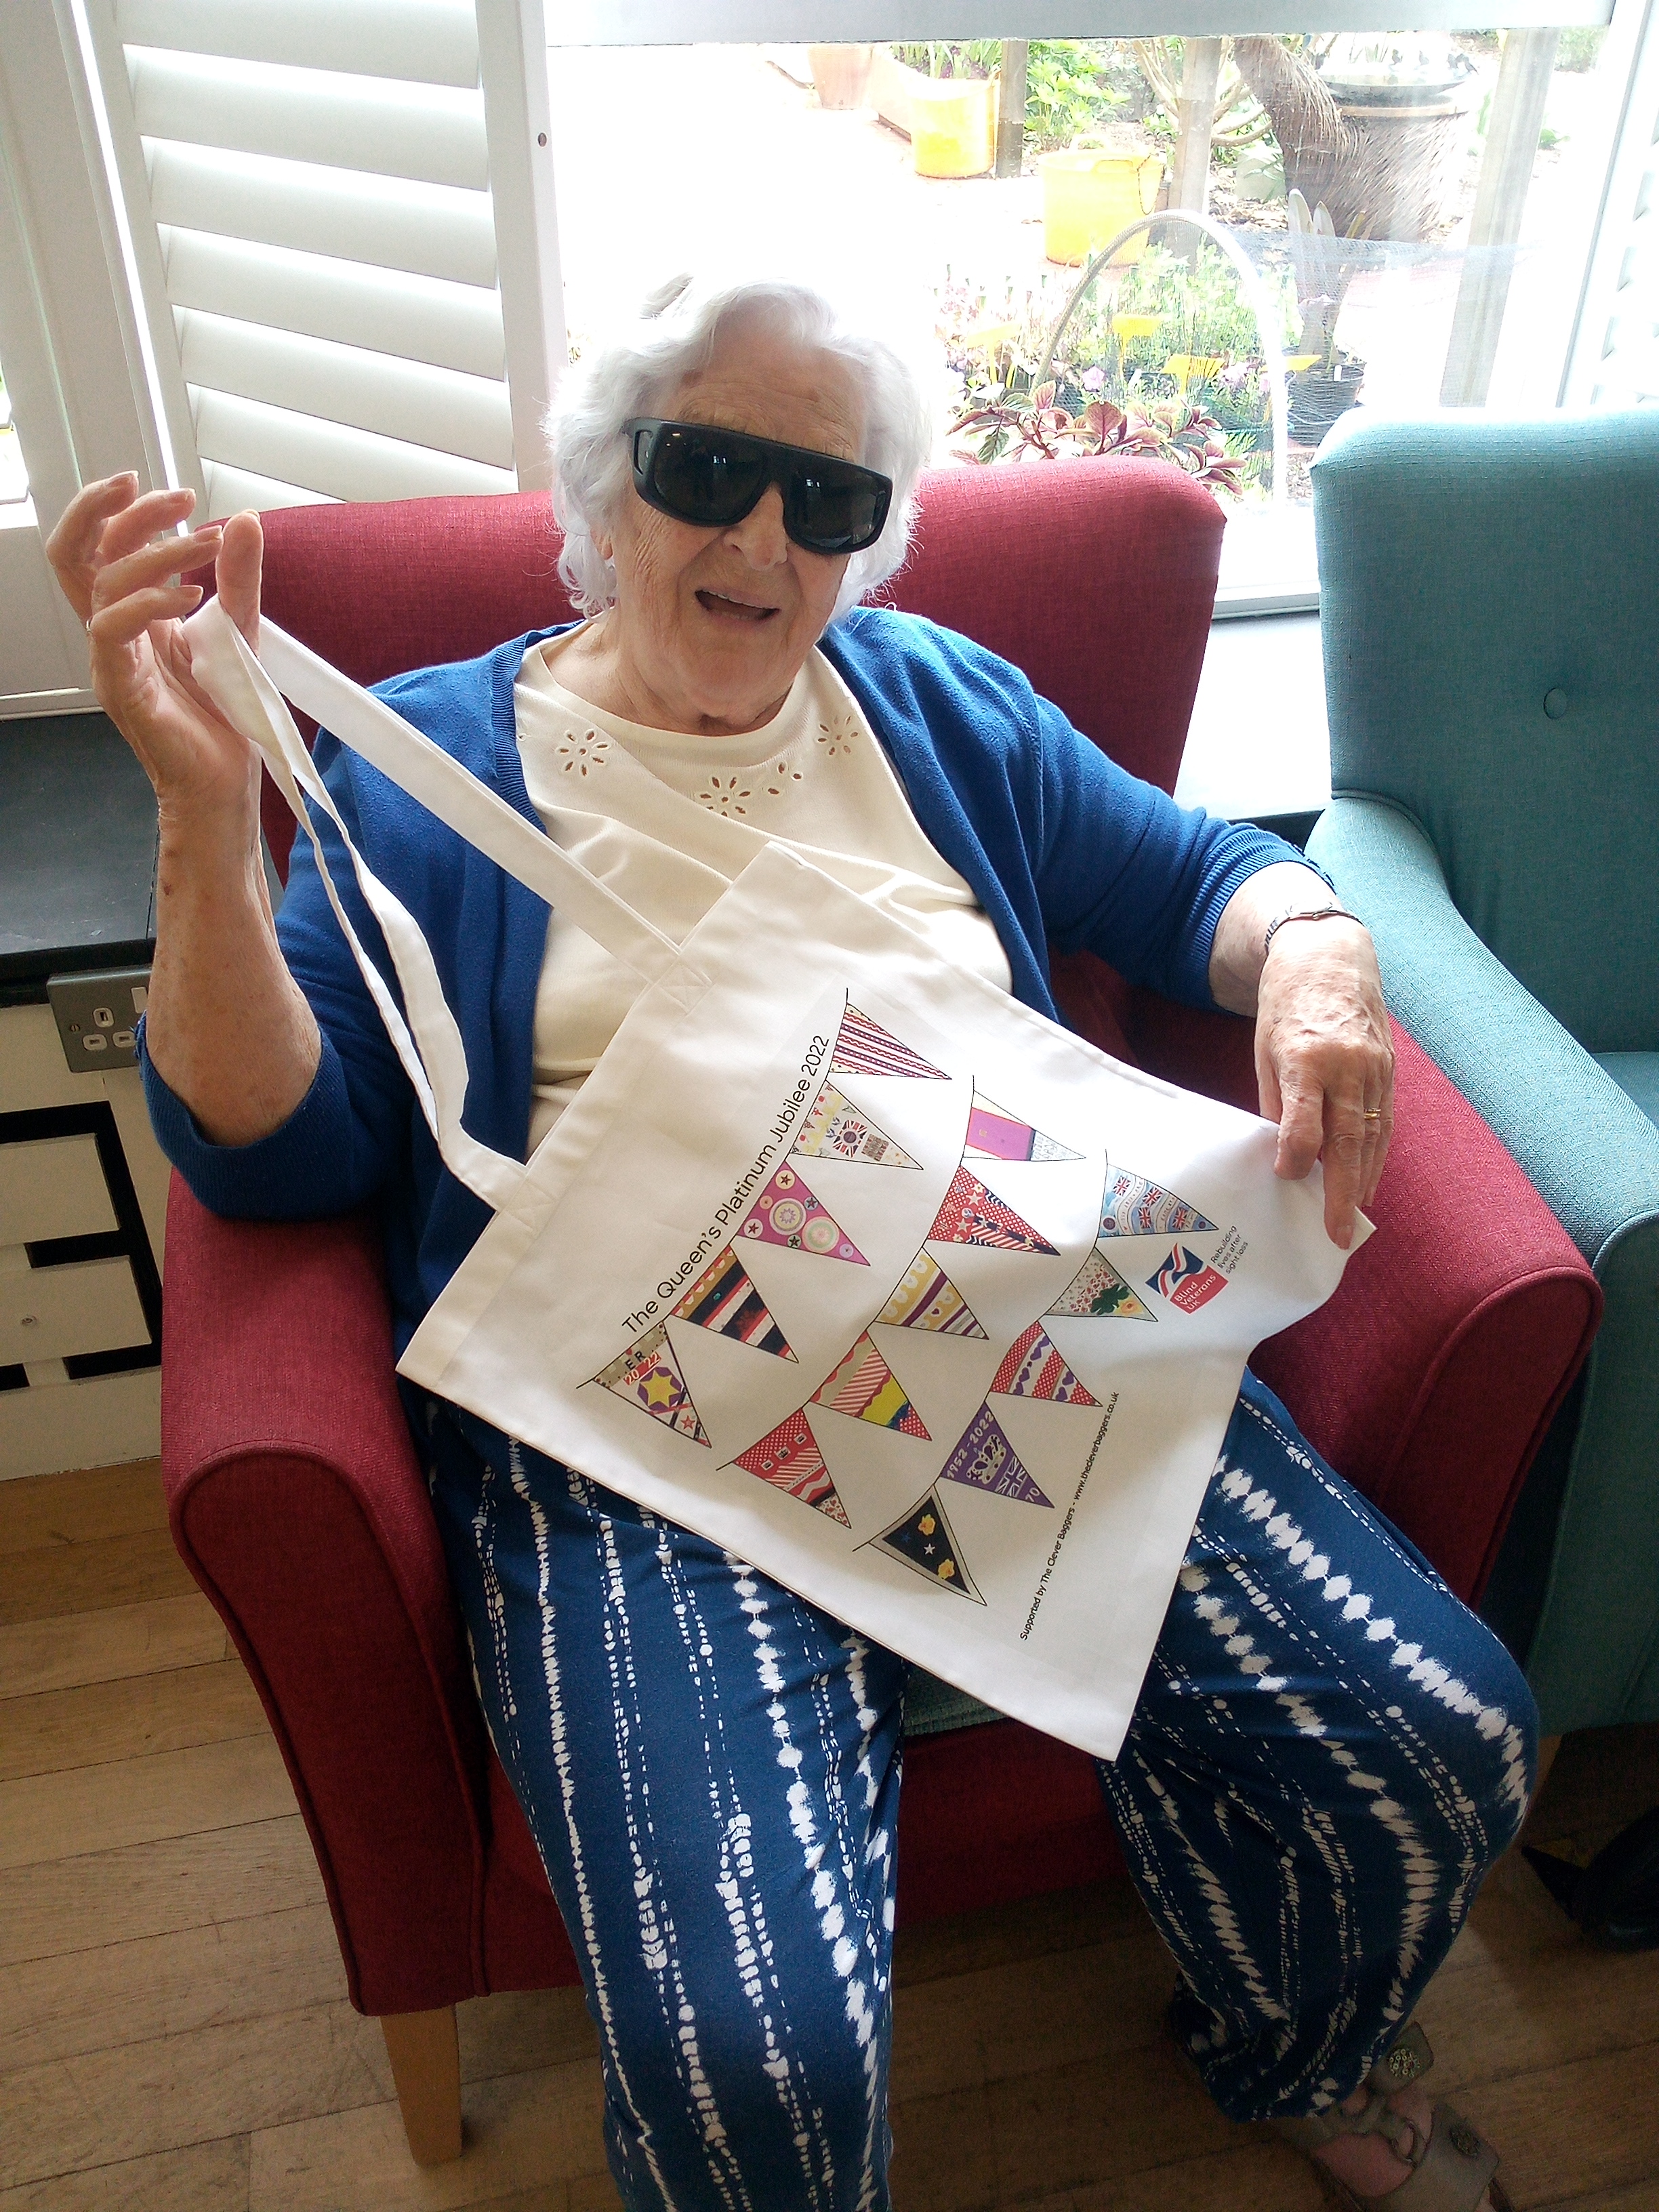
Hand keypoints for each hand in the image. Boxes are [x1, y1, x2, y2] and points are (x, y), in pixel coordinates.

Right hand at [46, 475, 264, 829]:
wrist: (225, 779)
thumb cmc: (224, 712)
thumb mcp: (240, 629)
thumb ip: (238, 577)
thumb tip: (245, 520)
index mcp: (131, 615)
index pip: (96, 548)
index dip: (115, 510)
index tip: (164, 490)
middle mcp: (112, 632)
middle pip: (79, 554)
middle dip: (121, 514)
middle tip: (177, 500)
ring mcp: (111, 659)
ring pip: (102, 583)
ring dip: (156, 553)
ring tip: (206, 546)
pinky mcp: (121, 687)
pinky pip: (112, 630)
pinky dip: (148, 602)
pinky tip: (190, 595)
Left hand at [1254, 916, 1393, 1248]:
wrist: (1329, 959)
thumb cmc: (1286, 1006)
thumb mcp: (1265, 1049)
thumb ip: (1276, 1101)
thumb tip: (1282, 1152)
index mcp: (1306, 1058)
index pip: (1305, 1121)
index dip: (1296, 1156)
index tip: (1287, 1179)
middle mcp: (1347, 1065)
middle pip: (1347, 1138)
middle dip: (1342, 1190)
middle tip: (1337, 1231)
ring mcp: (1374, 1067)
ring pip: (1372, 1134)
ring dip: (1363, 1179)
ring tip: (1352, 1215)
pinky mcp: (1389, 1069)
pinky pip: (1385, 1120)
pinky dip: (1377, 1154)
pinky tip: (1367, 1179)